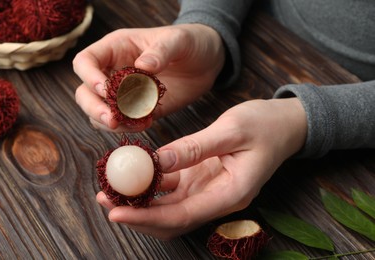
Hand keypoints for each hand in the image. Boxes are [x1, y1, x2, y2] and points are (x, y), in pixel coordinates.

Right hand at [73, 24, 224, 131]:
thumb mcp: (179, 40)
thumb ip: (161, 51)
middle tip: (112, 120)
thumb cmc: (191, 43)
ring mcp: (125, 93)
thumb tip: (142, 66)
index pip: (86, 61)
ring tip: (136, 123)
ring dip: (111, 123)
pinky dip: (129, 128)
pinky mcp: (139, 110)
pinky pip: (123, 122)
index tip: (105, 91)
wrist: (207, 62)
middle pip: (85, 92)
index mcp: (116, 48)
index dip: (89, 77)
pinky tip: (147, 123)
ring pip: (100, 112)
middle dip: (94, 108)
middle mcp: (114, 71)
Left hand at [97, 98, 306, 238]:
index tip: (116, 212)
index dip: (147, 218)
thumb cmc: (264, 125)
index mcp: (231, 194)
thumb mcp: (231, 130)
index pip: (182, 216)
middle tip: (105, 199)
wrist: (284, 124)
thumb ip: (195, 148)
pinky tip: (133, 174)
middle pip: (172, 219)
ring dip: (141, 202)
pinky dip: (151, 184)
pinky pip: (173, 188)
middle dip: (138, 215)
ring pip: (169, 206)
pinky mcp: (202, 177)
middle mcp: (218, 198)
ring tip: (111, 189)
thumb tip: (157, 162)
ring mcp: (209, 189)